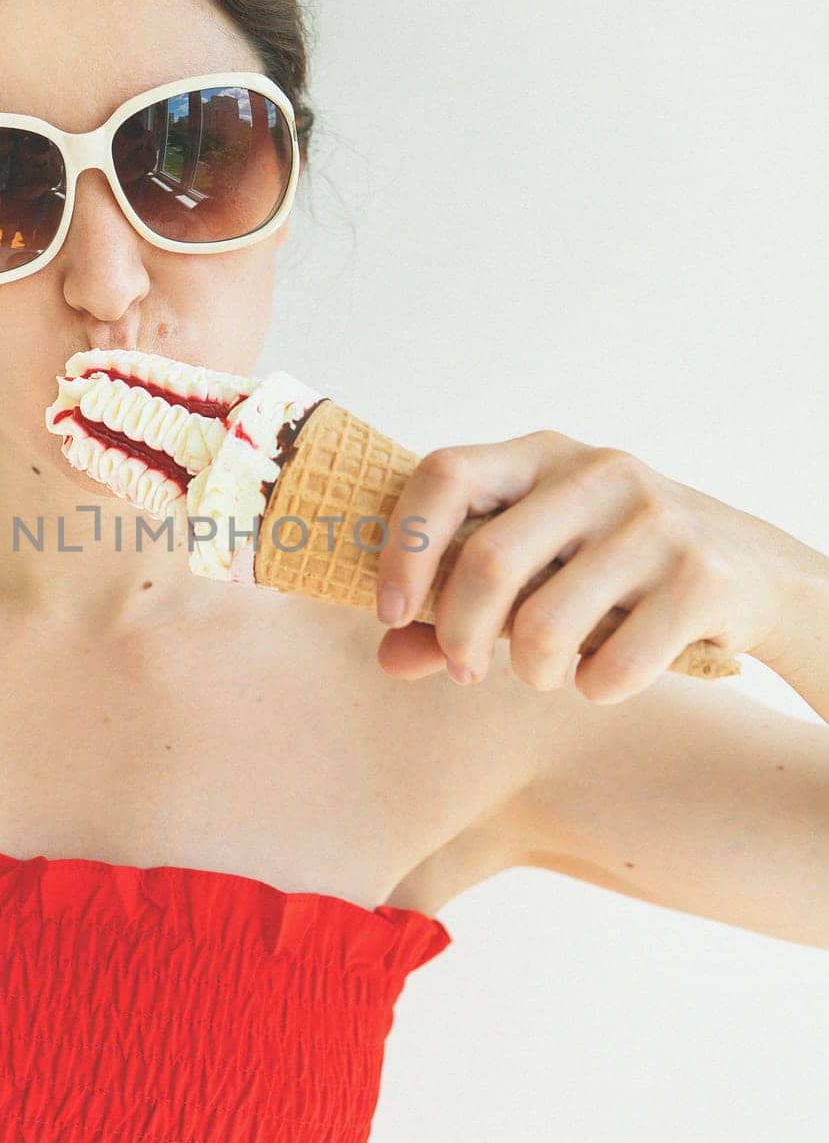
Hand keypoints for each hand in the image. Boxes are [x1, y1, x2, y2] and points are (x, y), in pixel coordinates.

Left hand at [373, 429, 800, 702]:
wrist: (755, 571)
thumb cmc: (617, 568)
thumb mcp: (540, 566)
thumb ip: (458, 606)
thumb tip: (388, 657)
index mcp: (541, 454)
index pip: (444, 474)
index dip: (403, 549)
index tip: (390, 612)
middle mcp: (597, 472)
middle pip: (486, 561)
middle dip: (459, 635)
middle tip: (465, 670)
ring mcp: (653, 521)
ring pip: (544, 625)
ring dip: (531, 672)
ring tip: (544, 674)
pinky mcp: (701, 578)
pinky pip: (611, 665)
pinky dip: (594, 688)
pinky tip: (602, 677)